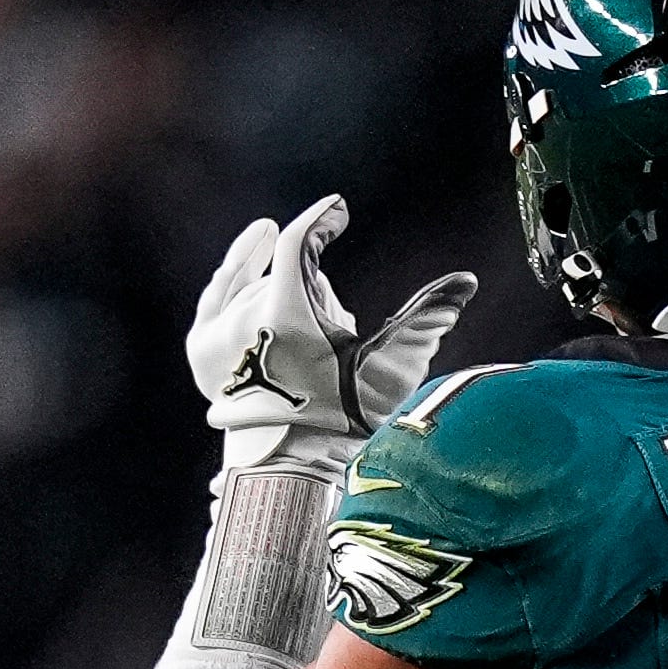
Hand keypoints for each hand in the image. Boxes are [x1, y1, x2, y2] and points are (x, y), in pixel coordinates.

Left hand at [188, 198, 476, 469]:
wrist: (289, 459)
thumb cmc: (345, 414)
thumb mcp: (387, 365)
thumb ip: (426, 317)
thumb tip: (466, 281)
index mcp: (287, 316)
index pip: (301, 243)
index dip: (323, 220)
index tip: (339, 209)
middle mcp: (244, 317)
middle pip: (286, 272)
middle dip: (312, 285)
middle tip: (334, 324)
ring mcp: (217, 332)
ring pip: (259, 284)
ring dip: (283, 287)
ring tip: (306, 312)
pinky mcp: (201, 345)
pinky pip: (220, 291)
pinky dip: (239, 270)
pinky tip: (258, 243)